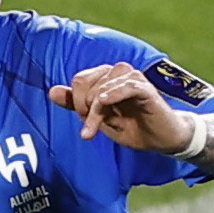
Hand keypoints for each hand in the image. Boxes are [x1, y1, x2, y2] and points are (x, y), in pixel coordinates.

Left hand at [48, 63, 197, 155]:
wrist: (161, 139)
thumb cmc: (132, 126)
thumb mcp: (100, 118)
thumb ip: (77, 104)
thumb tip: (52, 91)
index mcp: (106, 78)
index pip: (79, 80)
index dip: (77, 101)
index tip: (85, 121)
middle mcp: (118, 73)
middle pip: (85, 81)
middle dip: (84, 107)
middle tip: (93, 125)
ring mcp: (133, 79)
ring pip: (102, 85)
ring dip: (97, 108)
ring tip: (101, 125)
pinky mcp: (146, 89)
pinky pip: (126, 84)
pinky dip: (113, 92)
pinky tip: (105, 102)